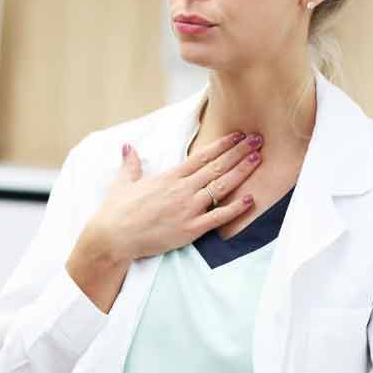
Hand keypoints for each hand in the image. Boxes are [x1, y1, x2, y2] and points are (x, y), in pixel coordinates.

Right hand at [85, 131, 261, 263]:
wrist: (114, 237)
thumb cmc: (116, 211)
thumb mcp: (123, 183)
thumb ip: (131, 164)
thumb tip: (128, 147)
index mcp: (169, 177)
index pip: (202, 156)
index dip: (222, 145)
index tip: (238, 135)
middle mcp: (182, 189)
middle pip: (217, 167)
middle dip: (239, 152)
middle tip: (258, 140)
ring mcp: (188, 209)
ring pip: (221, 187)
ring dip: (241, 172)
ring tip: (258, 159)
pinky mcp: (190, 229)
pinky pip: (219, 217)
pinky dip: (236, 208)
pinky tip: (250, 199)